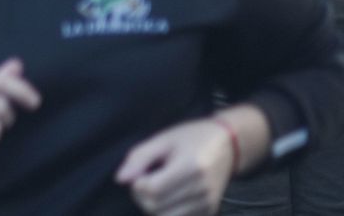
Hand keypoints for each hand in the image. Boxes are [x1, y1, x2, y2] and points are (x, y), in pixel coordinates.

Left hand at [116, 119, 235, 215]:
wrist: (227, 146)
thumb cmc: (191, 138)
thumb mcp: (162, 139)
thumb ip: (139, 158)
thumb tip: (120, 179)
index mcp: (191, 167)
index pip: (152, 190)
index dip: (137, 185)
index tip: (139, 172)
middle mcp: (202, 190)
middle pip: (156, 209)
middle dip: (141, 197)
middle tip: (145, 180)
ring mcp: (208, 204)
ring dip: (152, 206)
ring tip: (157, 187)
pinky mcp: (210, 212)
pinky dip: (166, 211)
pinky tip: (169, 195)